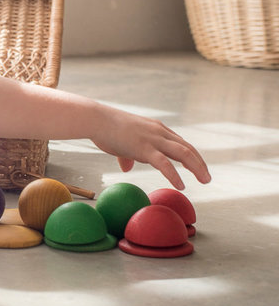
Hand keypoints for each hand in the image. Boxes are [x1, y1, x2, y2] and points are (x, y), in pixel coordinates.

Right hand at [91, 106, 210, 189]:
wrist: (97, 120)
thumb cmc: (106, 129)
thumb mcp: (122, 142)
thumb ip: (127, 155)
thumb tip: (126, 168)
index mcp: (156, 129)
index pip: (180, 142)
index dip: (191, 155)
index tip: (198, 167)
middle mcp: (159, 132)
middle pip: (187, 148)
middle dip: (199, 163)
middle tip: (207, 177)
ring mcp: (153, 139)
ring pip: (183, 153)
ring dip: (197, 167)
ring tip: (205, 180)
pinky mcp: (144, 148)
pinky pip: (165, 164)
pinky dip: (175, 175)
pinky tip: (181, 185)